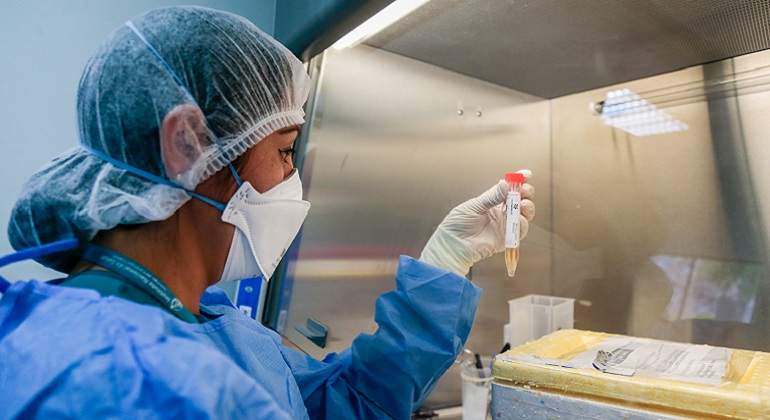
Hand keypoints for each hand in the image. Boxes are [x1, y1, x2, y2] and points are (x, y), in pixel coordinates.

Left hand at [419, 170, 535, 275]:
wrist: (453, 244)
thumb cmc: (458, 224)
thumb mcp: (475, 205)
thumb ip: (492, 196)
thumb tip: (505, 183)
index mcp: (492, 200)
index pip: (508, 188)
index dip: (519, 180)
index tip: (526, 174)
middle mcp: (501, 211)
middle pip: (520, 199)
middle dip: (526, 193)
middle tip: (524, 191)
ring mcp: (504, 224)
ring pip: (524, 214)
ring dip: (527, 207)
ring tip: (522, 204)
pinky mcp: (506, 238)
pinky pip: (520, 230)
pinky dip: (522, 223)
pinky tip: (518, 219)